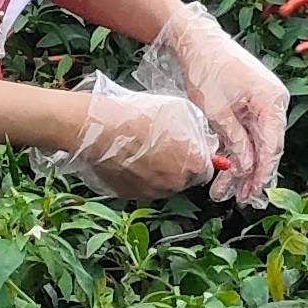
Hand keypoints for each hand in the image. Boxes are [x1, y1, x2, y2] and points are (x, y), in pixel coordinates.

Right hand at [70, 82, 214, 203]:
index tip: (187, 149)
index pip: (205, 169)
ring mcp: (151, 193)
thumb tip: (203, 141)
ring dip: (156, 172)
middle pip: (183, 179)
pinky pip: (140, 187)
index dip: (196, 157)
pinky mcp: (129, 195)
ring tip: (141, 149)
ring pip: (161, 184)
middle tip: (161, 146)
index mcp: (193, 166)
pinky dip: (137, 177)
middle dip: (177, 165)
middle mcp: (175, 185)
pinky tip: (128, 158)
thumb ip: (197, 131)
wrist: (101, 129)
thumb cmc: (139, 116)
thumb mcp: (180, 112)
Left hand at [152, 1, 290, 201]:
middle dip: (252, 175)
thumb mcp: (217, 112)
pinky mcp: (252, 101)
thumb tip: (246, 168)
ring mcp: (265, 101)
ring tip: (225, 190)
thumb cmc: (205, 69)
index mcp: (271, 101)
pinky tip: (227, 168)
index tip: (251, 194)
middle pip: (267, 146)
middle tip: (238, 199)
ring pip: (257, 142)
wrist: (196, 40)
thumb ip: (235, 141)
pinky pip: (249, 131)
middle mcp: (274, 101)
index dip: (262, 173)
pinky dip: (238, 149)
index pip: (272, 146)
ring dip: (242, 165)